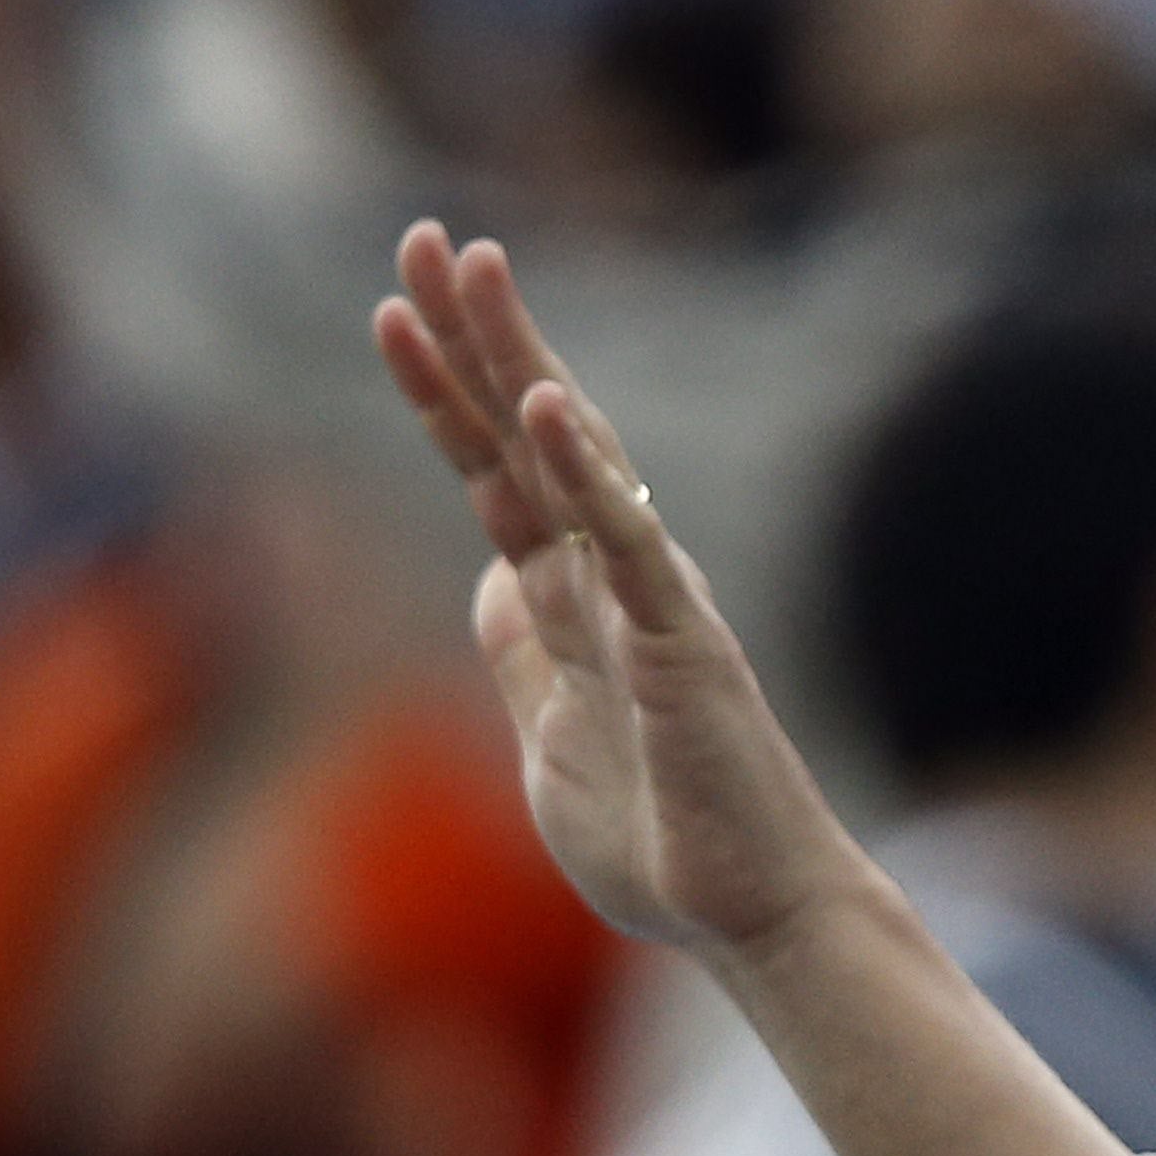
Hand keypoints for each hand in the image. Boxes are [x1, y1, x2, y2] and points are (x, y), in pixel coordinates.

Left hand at [371, 223, 879, 969]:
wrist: (758, 918)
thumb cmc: (670, 844)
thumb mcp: (555, 744)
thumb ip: (527, 656)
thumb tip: (496, 579)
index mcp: (580, 607)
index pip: (497, 477)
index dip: (446, 394)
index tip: (398, 310)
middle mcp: (617, 583)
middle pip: (529, 438)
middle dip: (476, 339)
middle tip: (426, 237)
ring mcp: (652, 605)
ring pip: (574, 463)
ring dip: (519, 364)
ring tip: (472, 269)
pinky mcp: (684, 648)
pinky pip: (628, 549)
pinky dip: (590, 477)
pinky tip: (551, 406)